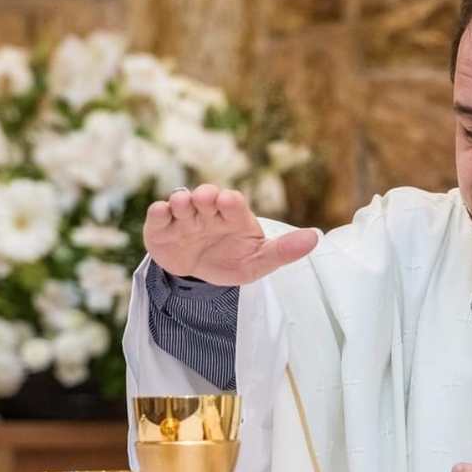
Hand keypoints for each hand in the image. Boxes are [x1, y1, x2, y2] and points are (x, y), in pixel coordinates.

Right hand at [143, 185, 317, 285]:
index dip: (230, 201)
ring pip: (181, 201)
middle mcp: (208, 212)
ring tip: (183, 206)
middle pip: (206, 196)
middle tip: (206, 200)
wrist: (200, 275)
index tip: (228, 202)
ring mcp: (184, 219)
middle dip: (205, 196)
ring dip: (182, 201)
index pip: (234, 203)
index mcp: (234, 217)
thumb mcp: (259, 261)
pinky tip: (161, 213)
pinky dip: (158, 213)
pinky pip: (158, 216)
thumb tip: (314, 238)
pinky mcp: (162, 229)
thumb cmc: (233, 260)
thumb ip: (284, 251)